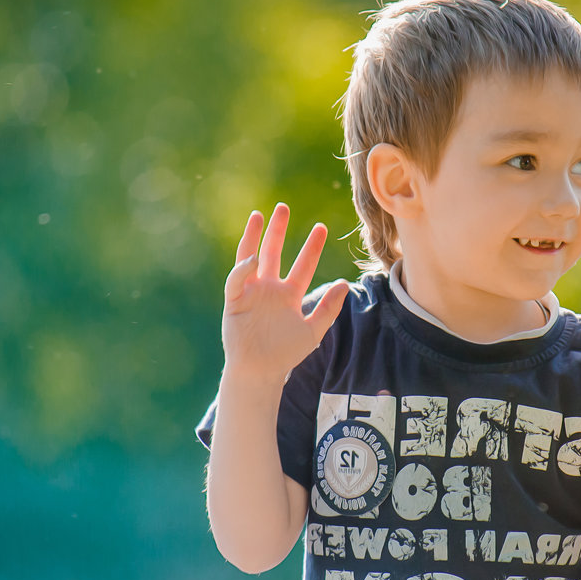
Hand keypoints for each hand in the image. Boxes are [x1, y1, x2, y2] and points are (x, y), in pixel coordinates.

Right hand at [222, 203, 348, 382]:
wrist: (261, 372)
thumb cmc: (286, 353)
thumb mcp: (313, 330)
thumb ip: (328, 308)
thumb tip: (346, 284)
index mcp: (289, 294)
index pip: (303, 264)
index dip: (311, 247)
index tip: (321, 228)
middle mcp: (270, 288)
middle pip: (274, 253)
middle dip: (278, 231)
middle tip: (283, 208)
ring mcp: (251, 293)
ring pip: (251, 258)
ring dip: (254, 237)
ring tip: (258, 216)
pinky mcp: (234, 301)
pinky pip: (236, 280)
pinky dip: (242, 269)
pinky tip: (252, 259)